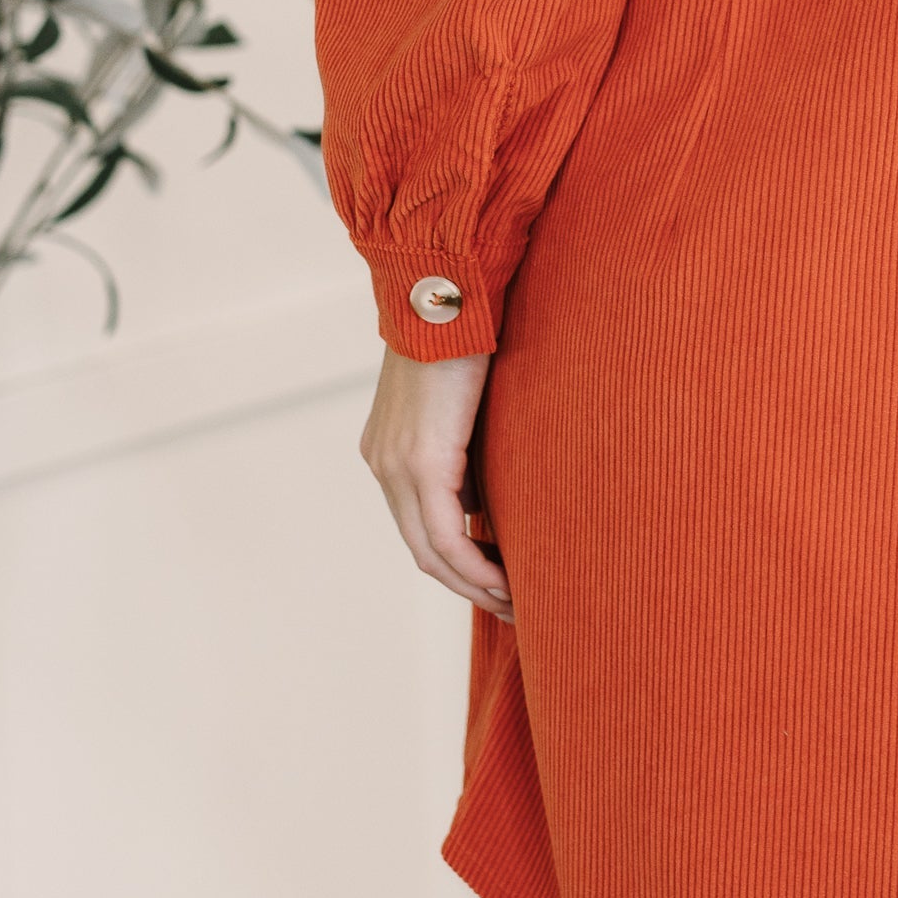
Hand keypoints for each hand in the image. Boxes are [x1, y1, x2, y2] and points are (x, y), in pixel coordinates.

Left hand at [359, 343, 512, 620]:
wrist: (446, 292)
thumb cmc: (467, 333)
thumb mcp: (464, 402)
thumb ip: (469, 448)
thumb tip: (492, 497)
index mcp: (388, 449)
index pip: (420, 523)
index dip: (458, 560)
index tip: (498, 579)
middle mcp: (383, 463)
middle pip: (421, 548)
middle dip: (466, 584)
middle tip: (511, 605)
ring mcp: (395, 465)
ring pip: (430, 551)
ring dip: (473, 583)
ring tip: (514, 601)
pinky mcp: (420, 463)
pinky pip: (444, 536)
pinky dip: (474, 565)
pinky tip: (504, 580)